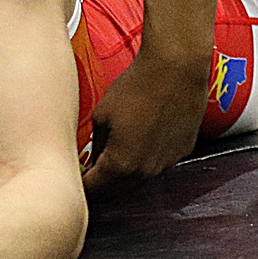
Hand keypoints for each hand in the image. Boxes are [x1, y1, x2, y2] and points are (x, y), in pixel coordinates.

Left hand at [82, 50, 209, 194]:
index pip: (95, 189)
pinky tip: (143, 136)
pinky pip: (159, 162)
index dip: (82, 187)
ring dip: (126, 172)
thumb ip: (96, 144)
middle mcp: (145, 172)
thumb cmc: (136, 86)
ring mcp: (167, 163)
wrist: (176, 68)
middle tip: (91, 170)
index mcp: (120, 165)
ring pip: (140, 178)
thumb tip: (94, 157)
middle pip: (118, 190)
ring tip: (117, 151)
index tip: (74, 181)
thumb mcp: (101, 115)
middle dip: (103, 183)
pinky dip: (148, 157)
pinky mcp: (182, 151)